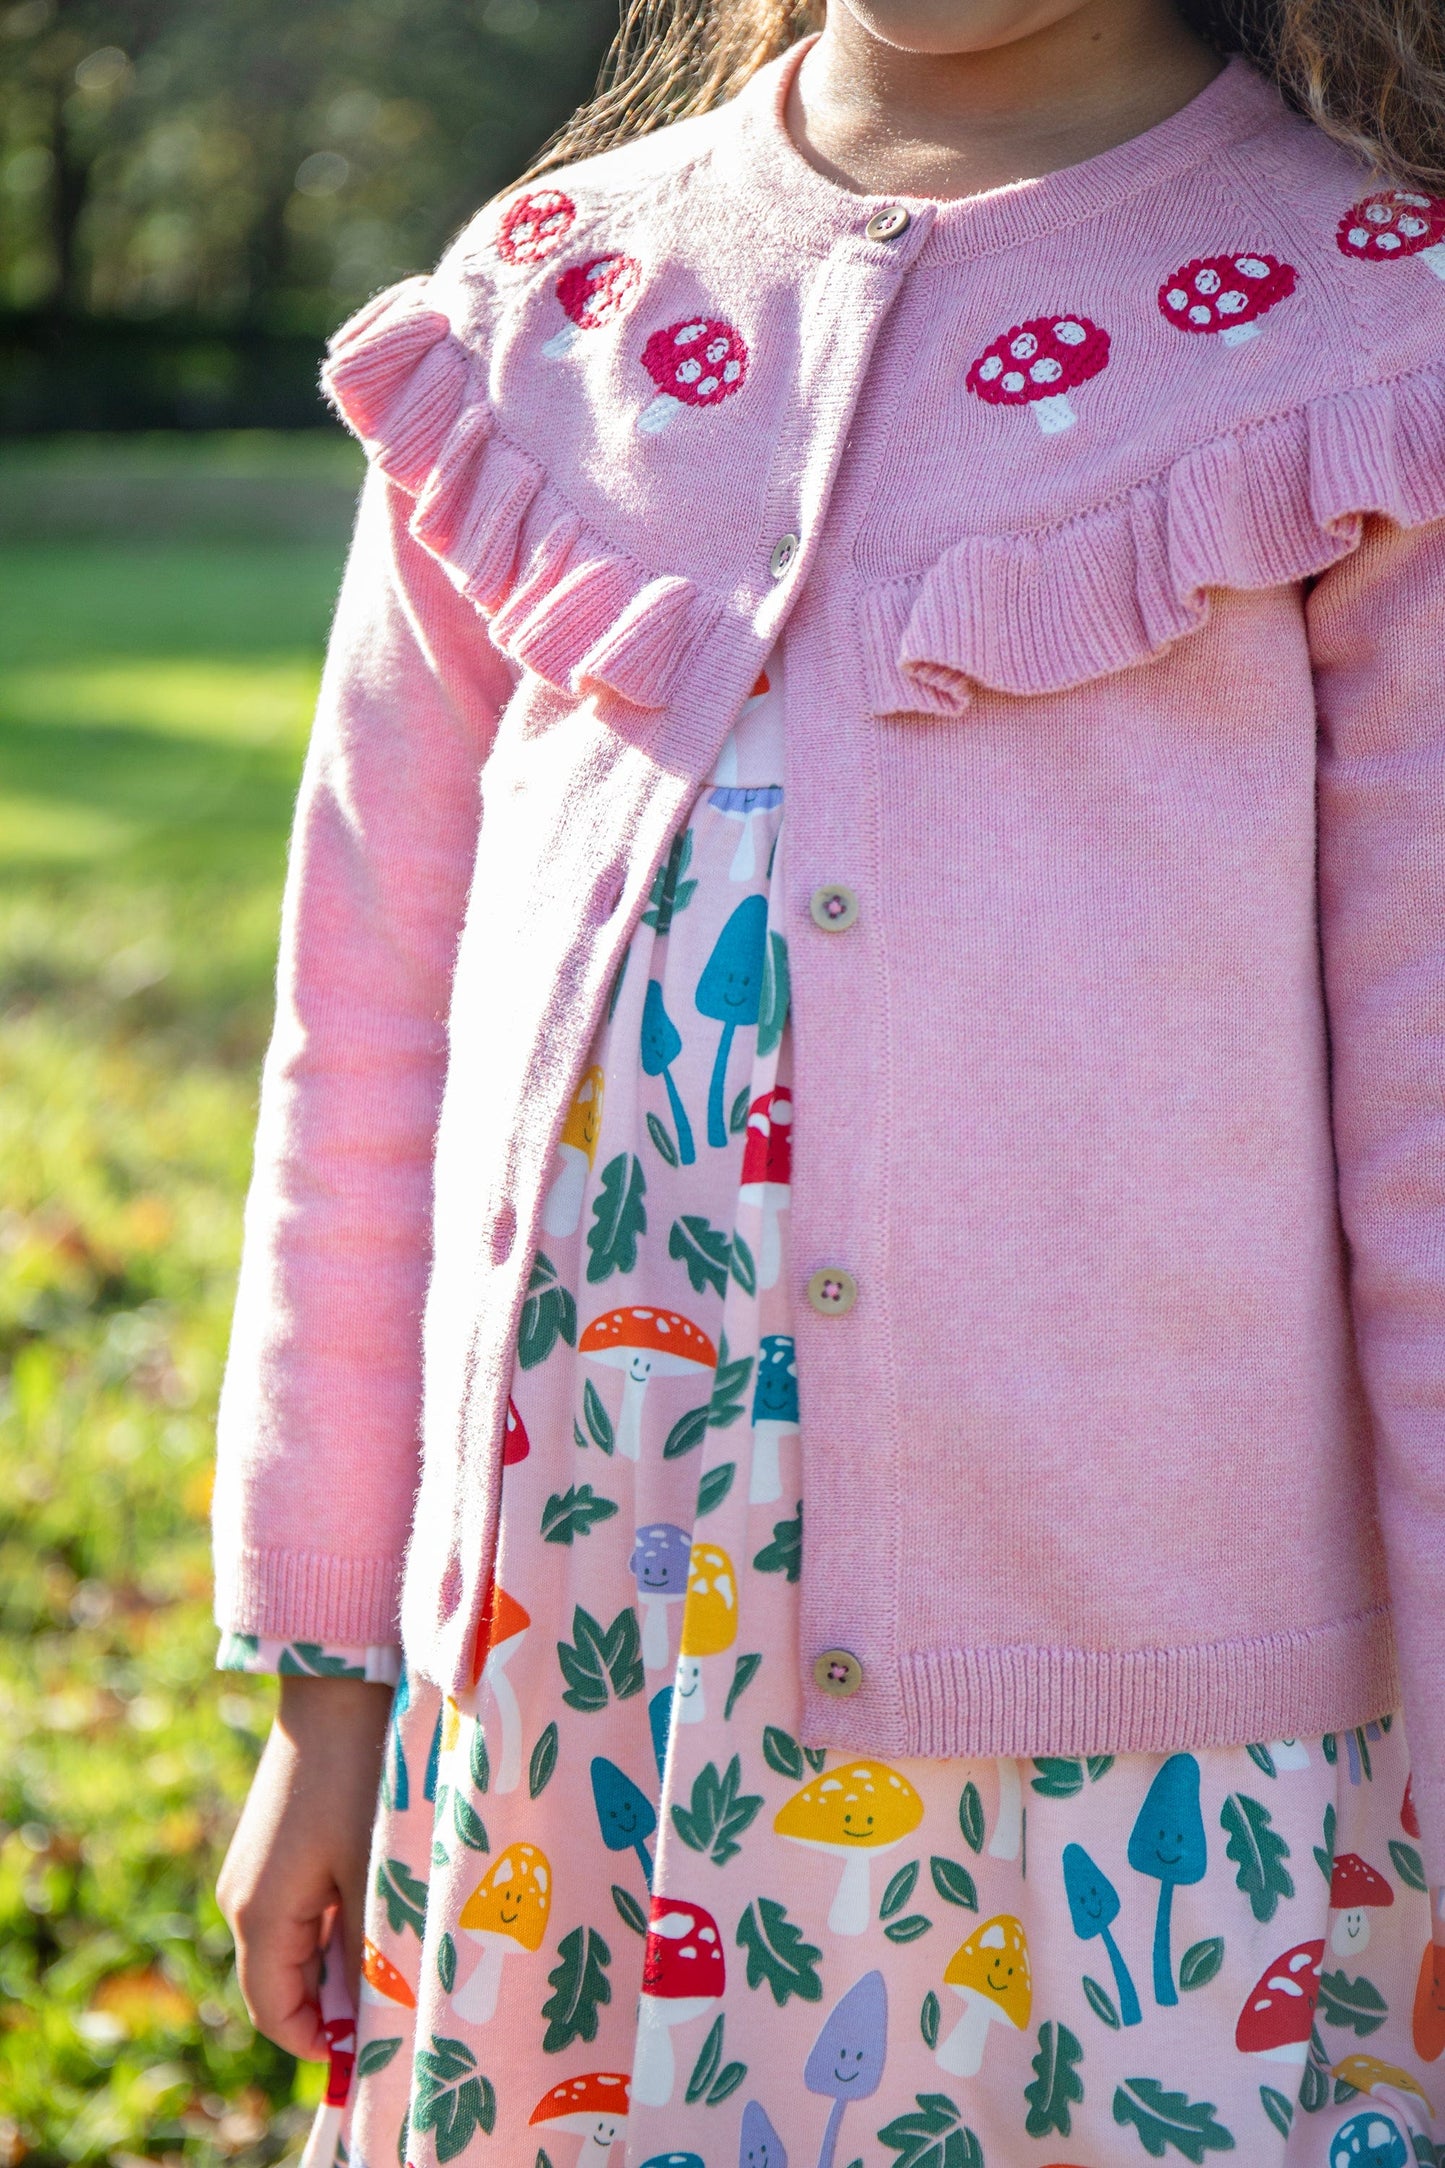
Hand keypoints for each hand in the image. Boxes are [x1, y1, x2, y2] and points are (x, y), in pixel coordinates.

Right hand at [217, 1674, 393, 2057]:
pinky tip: (382, 1907)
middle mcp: (244, 1897)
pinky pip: (302, 1906)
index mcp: (257, 1914)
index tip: (377, 2046)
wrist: (337, 1686)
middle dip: (337, 2004)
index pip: (276, 2013)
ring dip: (342, 1959)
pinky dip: (337, 1922)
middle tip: (399, 2001)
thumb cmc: (358, 1776)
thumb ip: (370, 1948)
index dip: (321, 2043)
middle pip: (284, 1982)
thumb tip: (378, 2014)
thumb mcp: (370, 1870)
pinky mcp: (276, 1842)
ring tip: (400, 1954)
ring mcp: (257, 1868)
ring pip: (297, 1944)